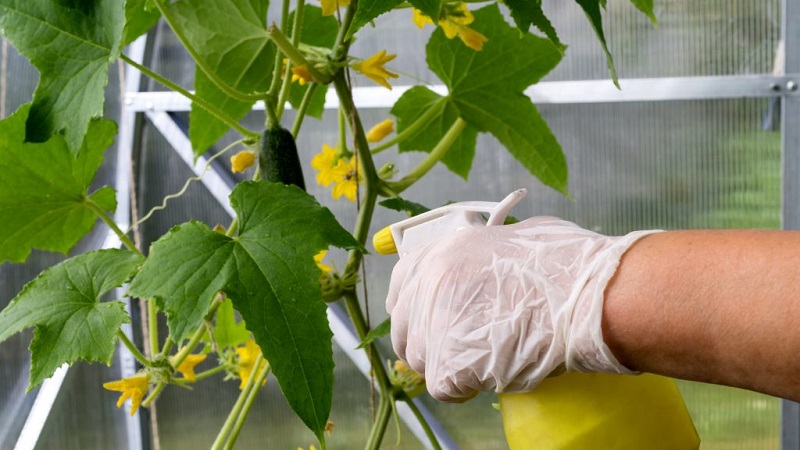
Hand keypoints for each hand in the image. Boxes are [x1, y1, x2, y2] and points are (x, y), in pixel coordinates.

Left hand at [385, 217, 658, 401]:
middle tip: (456, 350)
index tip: (425, 318)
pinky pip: (443, 386)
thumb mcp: (515, 237)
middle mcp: (430, 284)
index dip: (413, 305)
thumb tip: (485, 267)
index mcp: (444, 251)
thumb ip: (484, 254)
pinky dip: (463, 388)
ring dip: (445, 365)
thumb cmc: (568, 264)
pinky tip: (487, 377)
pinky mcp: (449, 363)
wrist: (588, 297)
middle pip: (405, 326)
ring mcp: (435, 324)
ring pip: (420, 360)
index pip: (402, 283)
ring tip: (480, 362)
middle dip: (427, 341)